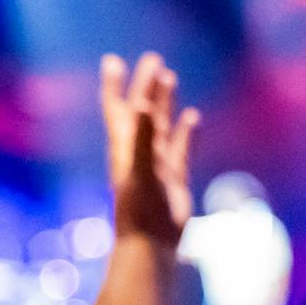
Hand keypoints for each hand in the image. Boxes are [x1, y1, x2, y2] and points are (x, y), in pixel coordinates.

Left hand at [101, 52, 197, 245]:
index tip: (112, 61)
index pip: (118, 109)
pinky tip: (192, 118)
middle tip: (152, 59)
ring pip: (161, 126)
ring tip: (170, 78)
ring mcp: (156, 166)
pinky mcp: (174, 180)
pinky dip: (185, 132)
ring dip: (165, 103)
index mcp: (124, 148)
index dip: (115, 85)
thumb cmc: (139, 210)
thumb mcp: (140, 170)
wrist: (150, 245)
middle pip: (142, 111)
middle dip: (146, 86)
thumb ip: (142, 137)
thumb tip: (142, 105)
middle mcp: (138, 153)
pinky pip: (180, 148)